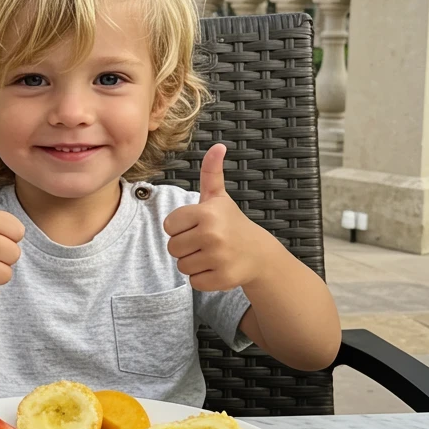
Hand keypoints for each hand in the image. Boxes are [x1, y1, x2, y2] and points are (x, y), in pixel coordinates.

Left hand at [163, 143, 264, 291]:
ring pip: (182, 266)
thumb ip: (211, 172)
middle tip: (205, 242)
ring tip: (211, 254)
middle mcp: (212, 235)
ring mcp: (218, 258)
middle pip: (172, 248)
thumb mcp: (219, 197)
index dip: (181, 227)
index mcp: (207, 213)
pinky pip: (193, 282)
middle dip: (185, 247)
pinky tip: (217, 268)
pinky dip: (203, 278)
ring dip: (193, 263)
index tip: (198, 225)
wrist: (259, 254)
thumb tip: (217, 146)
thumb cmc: (231, 223)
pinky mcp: (222, 279)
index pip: (169, 225)